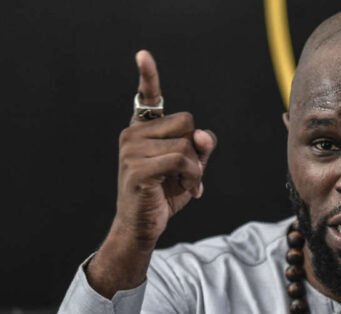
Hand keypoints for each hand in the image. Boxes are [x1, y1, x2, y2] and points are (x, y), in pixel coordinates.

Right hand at [114, 50, 216, 245]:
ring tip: (183, 184)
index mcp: (143, 129)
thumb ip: (201, 146)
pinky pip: (182, 160)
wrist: (143, 226)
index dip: (148, 75)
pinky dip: (193, 176)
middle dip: (196, 148)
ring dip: (196, 168)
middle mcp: (133, 134)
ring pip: (187, 144)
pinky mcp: (137, 168)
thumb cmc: (164, 194)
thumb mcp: (190, 167)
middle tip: (186, 172)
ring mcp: (131, 150)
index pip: (147, 97)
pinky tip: (187, 190)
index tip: (143, 55)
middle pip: (187, 122)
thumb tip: (202, 134)